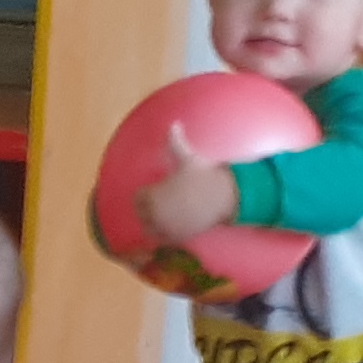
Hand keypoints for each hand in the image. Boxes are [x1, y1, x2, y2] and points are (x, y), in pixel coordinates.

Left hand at [135, 126, 238, 246]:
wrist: (224, 196)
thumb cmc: (205, 176)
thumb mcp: (188, 158)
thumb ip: (176, 141)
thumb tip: (174, 123)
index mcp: (153, 196)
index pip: (138, 198)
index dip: (146, 193)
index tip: (156, 189)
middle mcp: (156, 215)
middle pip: (141, 214)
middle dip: (148, 208)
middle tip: (163, 201)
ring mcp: (166, 228)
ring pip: (149, 228)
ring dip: (153, 222)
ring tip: (166, 214)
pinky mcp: (177, 238)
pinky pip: (162, 239)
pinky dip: (164, 234)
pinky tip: (174, 225)